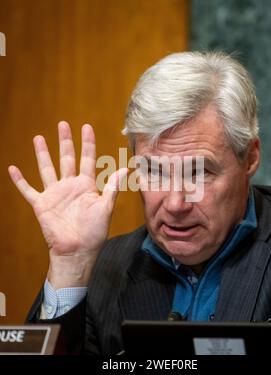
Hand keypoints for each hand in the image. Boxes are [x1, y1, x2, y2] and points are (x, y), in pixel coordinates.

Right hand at [8, 121, 127, 287]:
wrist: (78, 250)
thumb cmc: (94, 232)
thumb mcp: (106, 207)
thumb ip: (113, 187)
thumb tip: (126, 168)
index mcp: (86, 185)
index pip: (87, 159)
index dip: (87, 143)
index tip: (86, 127)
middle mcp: (70, 186)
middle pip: (66, 158)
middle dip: (65, 141)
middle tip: (62, 124)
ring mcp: (55, 194)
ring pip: (47, 168)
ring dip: (42, 154)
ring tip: (38, 138)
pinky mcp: (41, 205)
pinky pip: (28, 190)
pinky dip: (20, 181)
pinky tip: (13, 169)